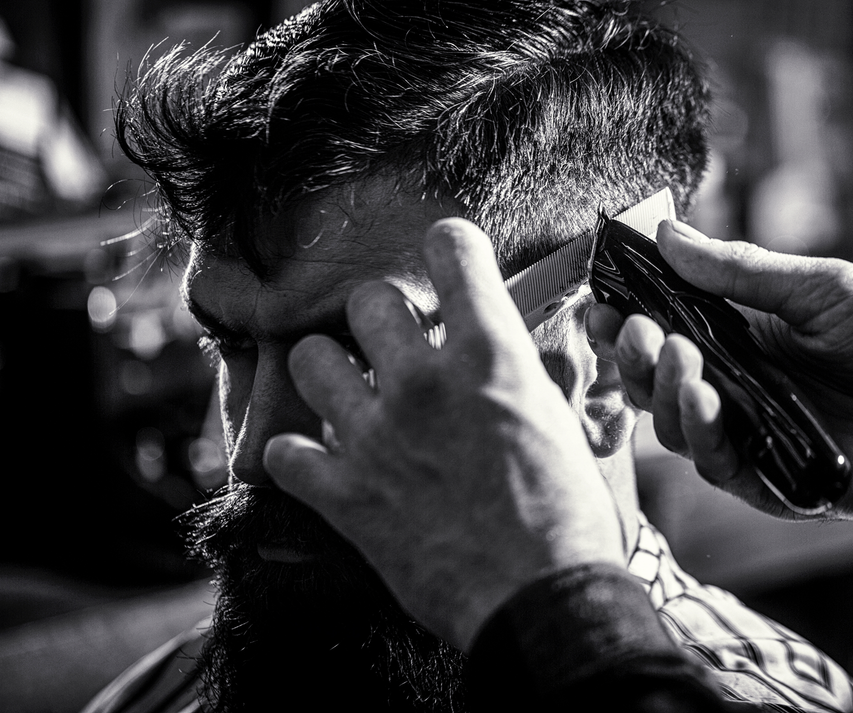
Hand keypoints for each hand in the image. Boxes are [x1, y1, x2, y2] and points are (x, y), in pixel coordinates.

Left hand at [263, 218, 624, 650]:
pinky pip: (282, 452)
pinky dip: (298, 456)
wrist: (542, 601)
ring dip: (329, 374)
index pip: (452, 250)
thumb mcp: (563, 428)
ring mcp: (376, 437)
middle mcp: (424, 381)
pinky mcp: (344, 496)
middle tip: (398, 351)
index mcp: (491, 357)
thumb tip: (511, 356)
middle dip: (382, 320)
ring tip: (350, 397)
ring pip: (309, 360)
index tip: (448, 262)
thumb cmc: (570, 518)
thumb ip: (525, 380)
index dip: (449, 247)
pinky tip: (320, 464)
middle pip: (367, 302)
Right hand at [586, 219, 852, 522]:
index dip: (628, 316)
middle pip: (656, 382)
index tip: (602, 296)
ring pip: (674, 425)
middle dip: (632, 355)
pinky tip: (703, 399)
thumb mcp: (821, 289)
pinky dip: (699, 432)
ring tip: (674, 355)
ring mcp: (752, 437)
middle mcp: (738, 391)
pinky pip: (716, 464)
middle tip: (631, 327)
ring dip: (661, 390)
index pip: (666, 330)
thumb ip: (740, 270)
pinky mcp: (772, 483)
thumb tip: (665, 233)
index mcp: (745, 341)